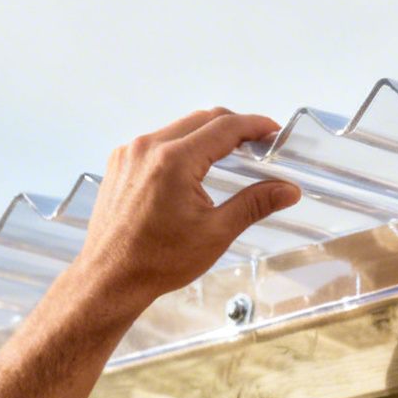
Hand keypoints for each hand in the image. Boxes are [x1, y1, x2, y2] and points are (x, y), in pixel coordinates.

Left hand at [73, 108, 301, 304]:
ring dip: (207, 135)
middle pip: (202, 120)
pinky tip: (194, 167)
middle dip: (234, 127)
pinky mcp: (120, 163)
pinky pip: (158, 141)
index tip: (272, 131)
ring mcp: (129, 154)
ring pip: (179, 127)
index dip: (255, 125)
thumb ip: (255, 204)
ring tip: (229, 155)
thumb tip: (287, 190)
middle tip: (257, 144)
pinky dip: (182, 145)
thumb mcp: (216, 232)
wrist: (110, 278)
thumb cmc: (158, 260)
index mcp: (174, 161)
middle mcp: (147, 148)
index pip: (225, 127)